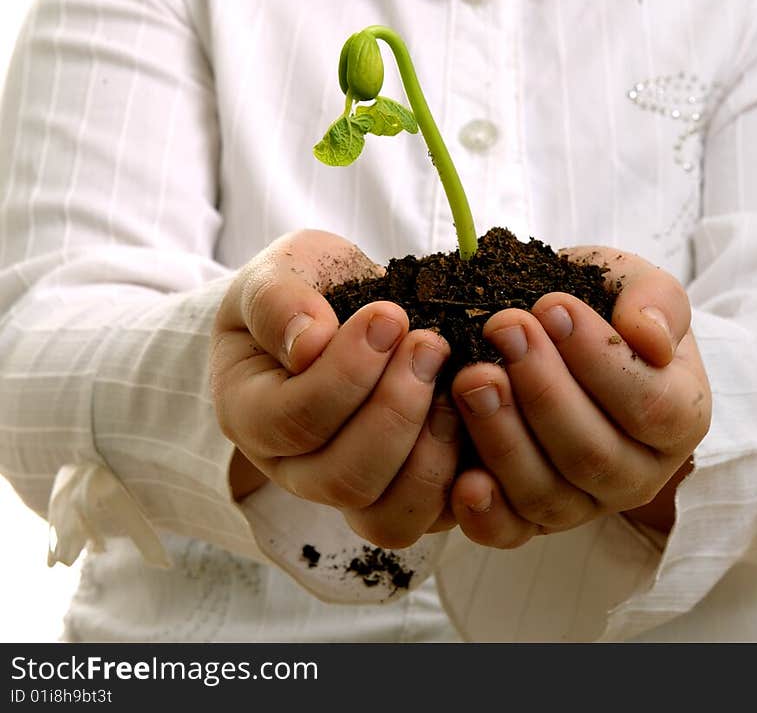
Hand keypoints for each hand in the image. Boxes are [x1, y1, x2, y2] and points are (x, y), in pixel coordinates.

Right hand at [210, 230, 461, 546]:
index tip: (389, 315)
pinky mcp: (406, 493)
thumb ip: (278, 301)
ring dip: (430, 447)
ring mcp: (350, 489)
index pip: (292, 422)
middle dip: (395, 409)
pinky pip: (435, 517)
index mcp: (250, 414)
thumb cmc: (303, 287)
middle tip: (428, 343)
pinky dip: (463, 473)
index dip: (346, 374)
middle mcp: (294, 469)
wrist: (340, 301)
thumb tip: (308, 345)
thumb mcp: (278, 272)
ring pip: (389, 515)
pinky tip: (475, 411)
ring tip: (453, 377)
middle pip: (343, 479)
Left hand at [447, 247, 709, 547]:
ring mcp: (585, 503)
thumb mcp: (637, 284)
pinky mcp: (532, 520)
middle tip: (502, 328)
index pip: (649, 405)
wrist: (558, 328)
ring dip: (504, 437)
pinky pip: (511, 532)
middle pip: (593, 455)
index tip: (552, 305)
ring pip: (548, 494)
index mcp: (679, 416)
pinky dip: (486, 515)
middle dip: (542, 390)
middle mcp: (639, 472)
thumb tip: (649, 337)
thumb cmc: (603, 307)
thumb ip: (656, 300)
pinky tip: (464, 479)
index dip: (598, 359)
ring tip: (472, 377)